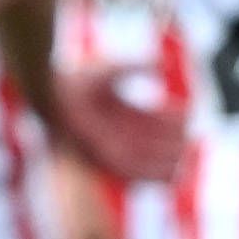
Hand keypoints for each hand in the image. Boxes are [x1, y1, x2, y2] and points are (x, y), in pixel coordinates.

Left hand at [46, 66, 187, 184]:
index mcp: (119, 111)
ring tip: (182, 156)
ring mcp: (110, 145)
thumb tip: (163, 65)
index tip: (186, 111)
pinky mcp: (103, 158)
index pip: (153, 119)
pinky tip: (169, 170)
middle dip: (174, 141)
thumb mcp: (112, 70)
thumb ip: (138, 66)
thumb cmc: (77, 78)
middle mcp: (116, 130)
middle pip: (154, 141)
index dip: (172, 117)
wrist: (51, 95)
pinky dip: (152, 174)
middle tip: (188, 138)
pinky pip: (132, 172)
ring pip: (146, 159)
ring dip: (166, 159)